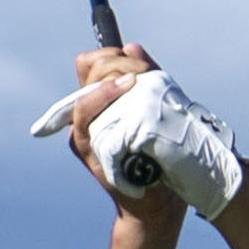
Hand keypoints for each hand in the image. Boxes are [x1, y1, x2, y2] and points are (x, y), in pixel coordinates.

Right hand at [32, 46, 170, 211]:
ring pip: (88, 84)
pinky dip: (101, 95)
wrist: (161, 202)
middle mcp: (89, 113)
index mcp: (103, 102)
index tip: (141, 64)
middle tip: (144, 75)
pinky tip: (124, 87)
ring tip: (138, 81)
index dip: (114, 54)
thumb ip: (148, 77)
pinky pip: (85, 111)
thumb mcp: (159, 109)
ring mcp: (85, 129)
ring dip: (115, 75)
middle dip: (118, 62)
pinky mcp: (88, 146)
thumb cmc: (163, 159)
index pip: (94, 62)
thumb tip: (132, 46)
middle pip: (91, 67)